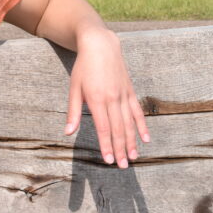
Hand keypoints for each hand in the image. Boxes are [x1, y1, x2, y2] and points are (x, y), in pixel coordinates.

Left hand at [64, 29, 148, 168]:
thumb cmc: (83, 68)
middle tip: (123, 166)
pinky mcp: (130, 91)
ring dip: (132, 142)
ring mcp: (123, 95)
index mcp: (97, 100)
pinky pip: (137, 112)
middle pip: (118, 129)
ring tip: (134, 157)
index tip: (108, 160)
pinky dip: (142, 126)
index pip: (103, 128)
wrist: (101, 45)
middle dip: (120, 149)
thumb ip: (73, 112)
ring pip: (129, 123)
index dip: (106, 145)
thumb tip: (68, 132)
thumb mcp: (74, 88)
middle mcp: (113, 99)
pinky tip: (145, 139)